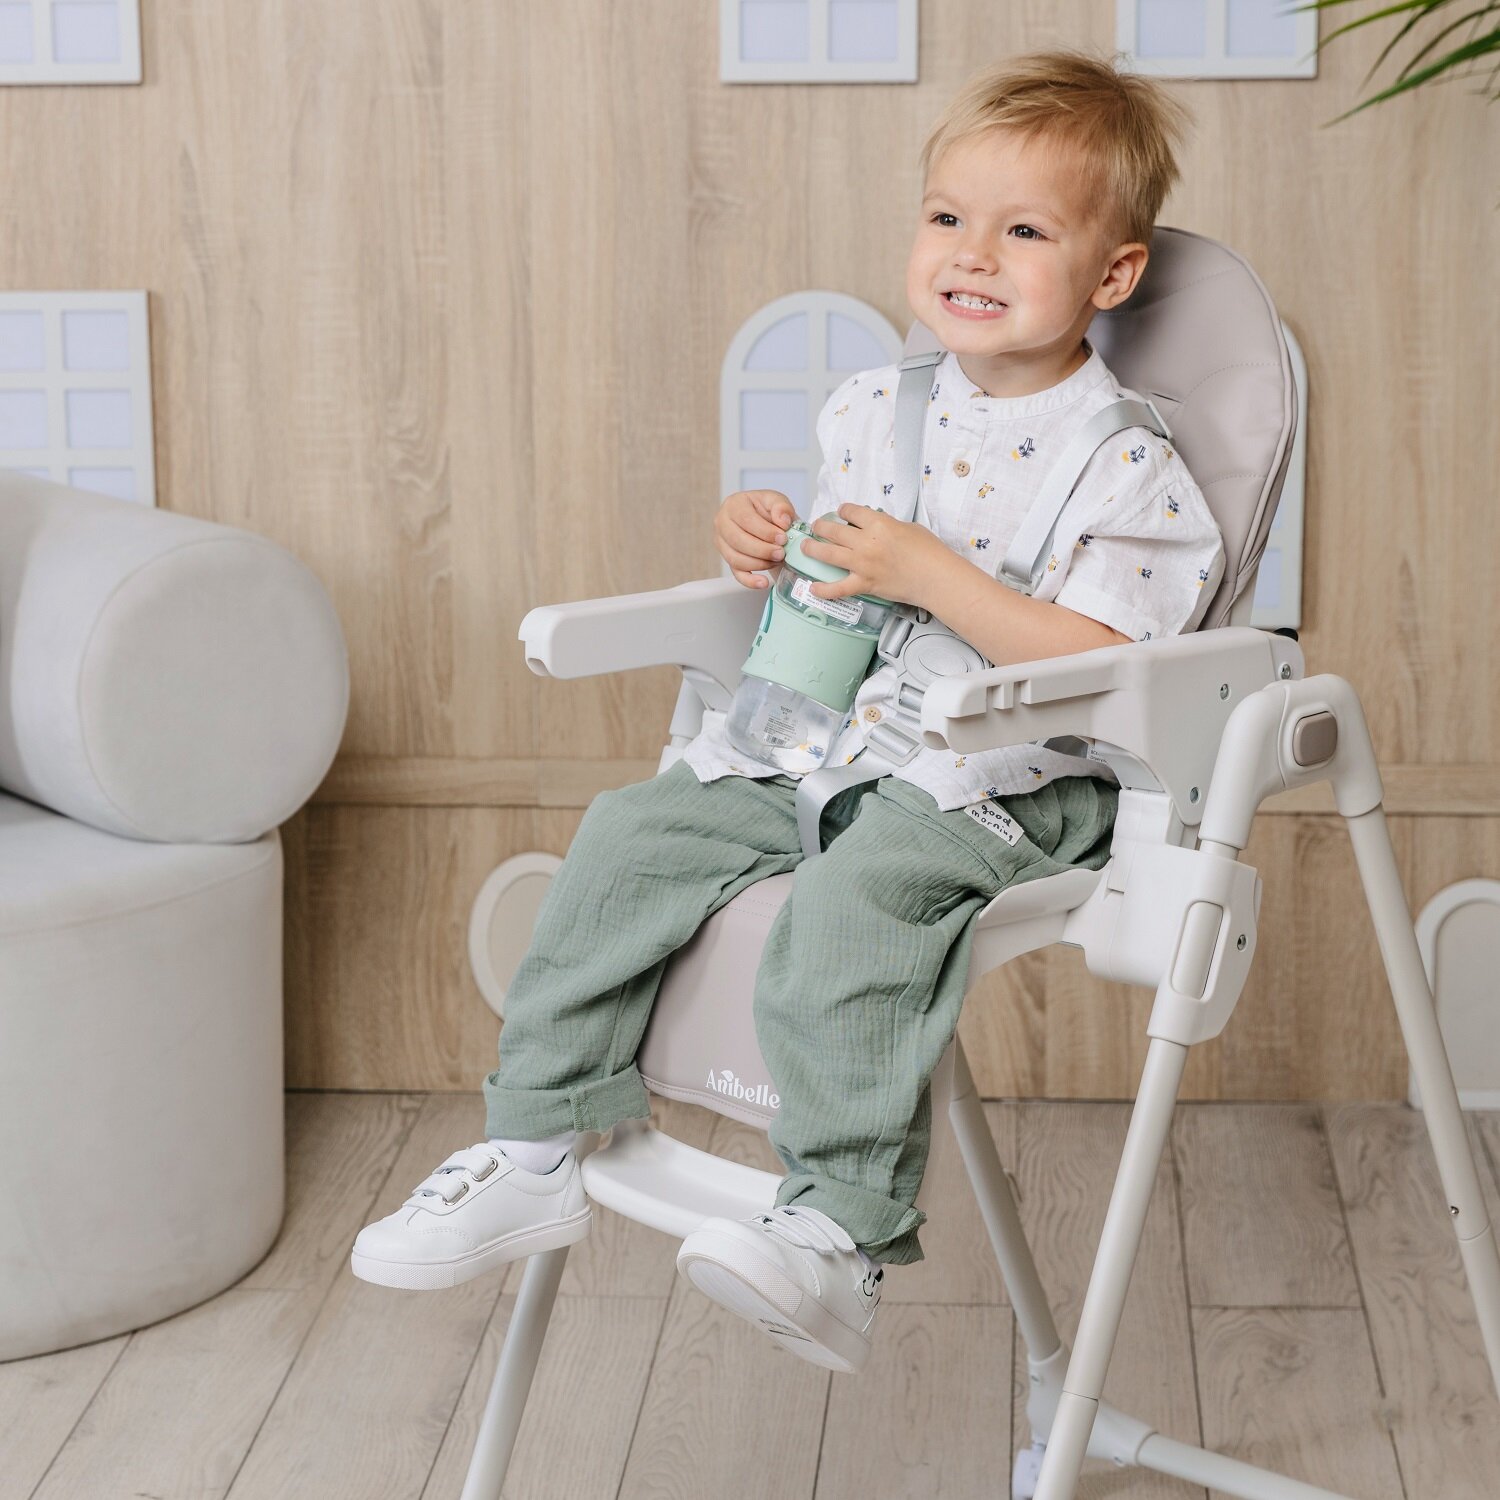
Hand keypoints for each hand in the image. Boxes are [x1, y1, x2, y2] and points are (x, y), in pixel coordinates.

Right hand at [715, 489, 794, 588]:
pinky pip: (736, 573)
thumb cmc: (768, 510)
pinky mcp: (728, 559)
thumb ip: (782, 507)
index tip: (782, 538)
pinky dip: (750, 581)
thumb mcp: (777, 501)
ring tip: (777, 561)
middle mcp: (723, 523)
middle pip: (738, 540)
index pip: (746, 519)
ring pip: (736, 558)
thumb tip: (782, 521)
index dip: (765, 531)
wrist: (766, 522)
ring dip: (759, 563)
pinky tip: (763, 582)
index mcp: (734, 504)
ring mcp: (722, 543)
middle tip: (781, 553)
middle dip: (762, 550)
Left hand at [800, 503, 952, 607]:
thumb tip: (875, 526)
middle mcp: (866, 542)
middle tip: (816, 528)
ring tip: (805, 547)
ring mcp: (863, 564)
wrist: (936, 577)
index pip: (851, 511)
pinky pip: (838, 588)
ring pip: (828, 554)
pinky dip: (824, 589)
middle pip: (833, 530)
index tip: (840, 512)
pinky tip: (813, 587)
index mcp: (879, 524)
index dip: (843, 510)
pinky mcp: (865, 584)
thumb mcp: (908, 527)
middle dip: (820, 527)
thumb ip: (888, 525)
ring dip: (812, 549)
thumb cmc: (929, 552)